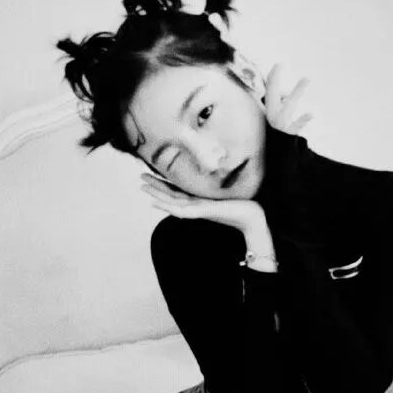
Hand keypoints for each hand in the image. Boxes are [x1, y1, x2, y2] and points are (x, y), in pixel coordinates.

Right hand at [141, 173, 264, 234]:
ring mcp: (198, 209)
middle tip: (139, 179)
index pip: (177, 191)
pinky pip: (181, 209)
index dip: (163, 184)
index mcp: (199, 200)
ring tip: (143, 187)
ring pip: (171, 202)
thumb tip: (216, 175)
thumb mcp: (227, 192)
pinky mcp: (203, 212)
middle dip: (154, 187)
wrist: (252, 218)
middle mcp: (196, 205)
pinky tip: (157, 202)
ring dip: (156, 194)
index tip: (151, 176)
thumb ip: (217, 187)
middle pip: (170, 195)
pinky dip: (167, 206)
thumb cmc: (242, 204)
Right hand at [264, 63, 312, 134]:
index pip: (269, 89)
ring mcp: (282, 123)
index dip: (272, 77)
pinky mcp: (291, 132)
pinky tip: (312, 114)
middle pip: (273, 94)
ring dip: (297, 90)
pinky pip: (298, 125)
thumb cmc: (283, 129)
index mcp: (271, 109)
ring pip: (289, 104)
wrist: (282, 151)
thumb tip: (288, 92)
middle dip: (273, 80)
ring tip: (307, 77)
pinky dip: (304, 119)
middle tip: (280, 63)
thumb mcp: (282, 112)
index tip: (278, 64)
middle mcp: (273, 114)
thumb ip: (284, 100)